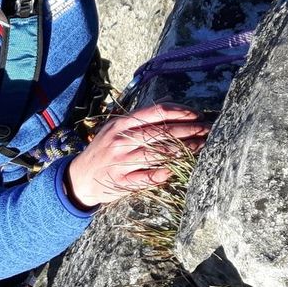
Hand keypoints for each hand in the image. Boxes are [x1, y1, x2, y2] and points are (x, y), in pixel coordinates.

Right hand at [65, 103, 209, 208]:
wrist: (80, 177)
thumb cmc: (103, 150)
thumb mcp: (115, 128)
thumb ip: (139, 118)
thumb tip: (169, 105)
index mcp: (122, 124)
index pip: (157, 113)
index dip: (180, 112)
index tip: (197, 115)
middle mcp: (122, 140)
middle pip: (163, 132)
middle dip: (190, 130)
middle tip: (207, 130)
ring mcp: (122, 161)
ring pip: (160, 153)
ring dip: (185, 150)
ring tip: (202, 147)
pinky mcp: (123, 181)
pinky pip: (148, 177)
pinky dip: (164, 174)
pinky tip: (177, 171)